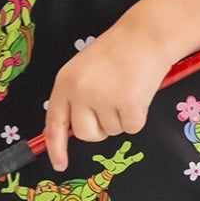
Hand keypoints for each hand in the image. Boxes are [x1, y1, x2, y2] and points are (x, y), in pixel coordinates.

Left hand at [41, 20, 168, 170]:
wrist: (144, 36)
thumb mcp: (84, 71)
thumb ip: (76, 97)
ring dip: (121, 117)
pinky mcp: (128, 105)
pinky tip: (138, 94)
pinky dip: (138, 116)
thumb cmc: (117, 52)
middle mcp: (80, 92)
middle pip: (86, 134)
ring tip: (126, 89)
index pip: (55, 121)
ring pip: (112, 131)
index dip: (56, 146)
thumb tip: (74, 129)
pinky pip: (132, 128)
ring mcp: (103, 99)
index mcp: (65, 82)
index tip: (59, 164)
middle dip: (100, 128)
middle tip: (112, 104)